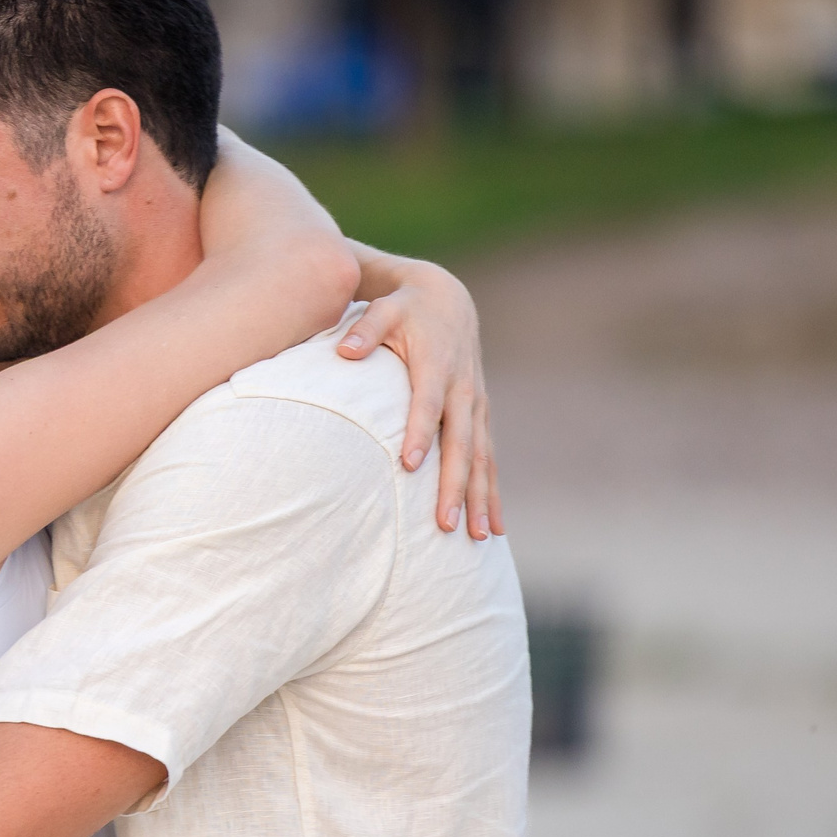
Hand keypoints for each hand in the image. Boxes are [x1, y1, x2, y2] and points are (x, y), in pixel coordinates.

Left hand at [336, 246, 502, 538]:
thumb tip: (344, 350)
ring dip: (480, 498)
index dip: (420, 432)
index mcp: (437, 366)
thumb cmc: (404, 308)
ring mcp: (475, 405)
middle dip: (455, 485)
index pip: (427, 403)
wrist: (445, 298)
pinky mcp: (479, 415)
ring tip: (477, 537)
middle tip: (446, 524)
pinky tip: (492, 527)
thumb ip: (365, 329)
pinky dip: (491, 492)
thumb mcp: (383, 309)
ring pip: (481, 458)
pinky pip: (488, 459)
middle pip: (461, 443)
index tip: (410, 464)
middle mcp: (463, 389)